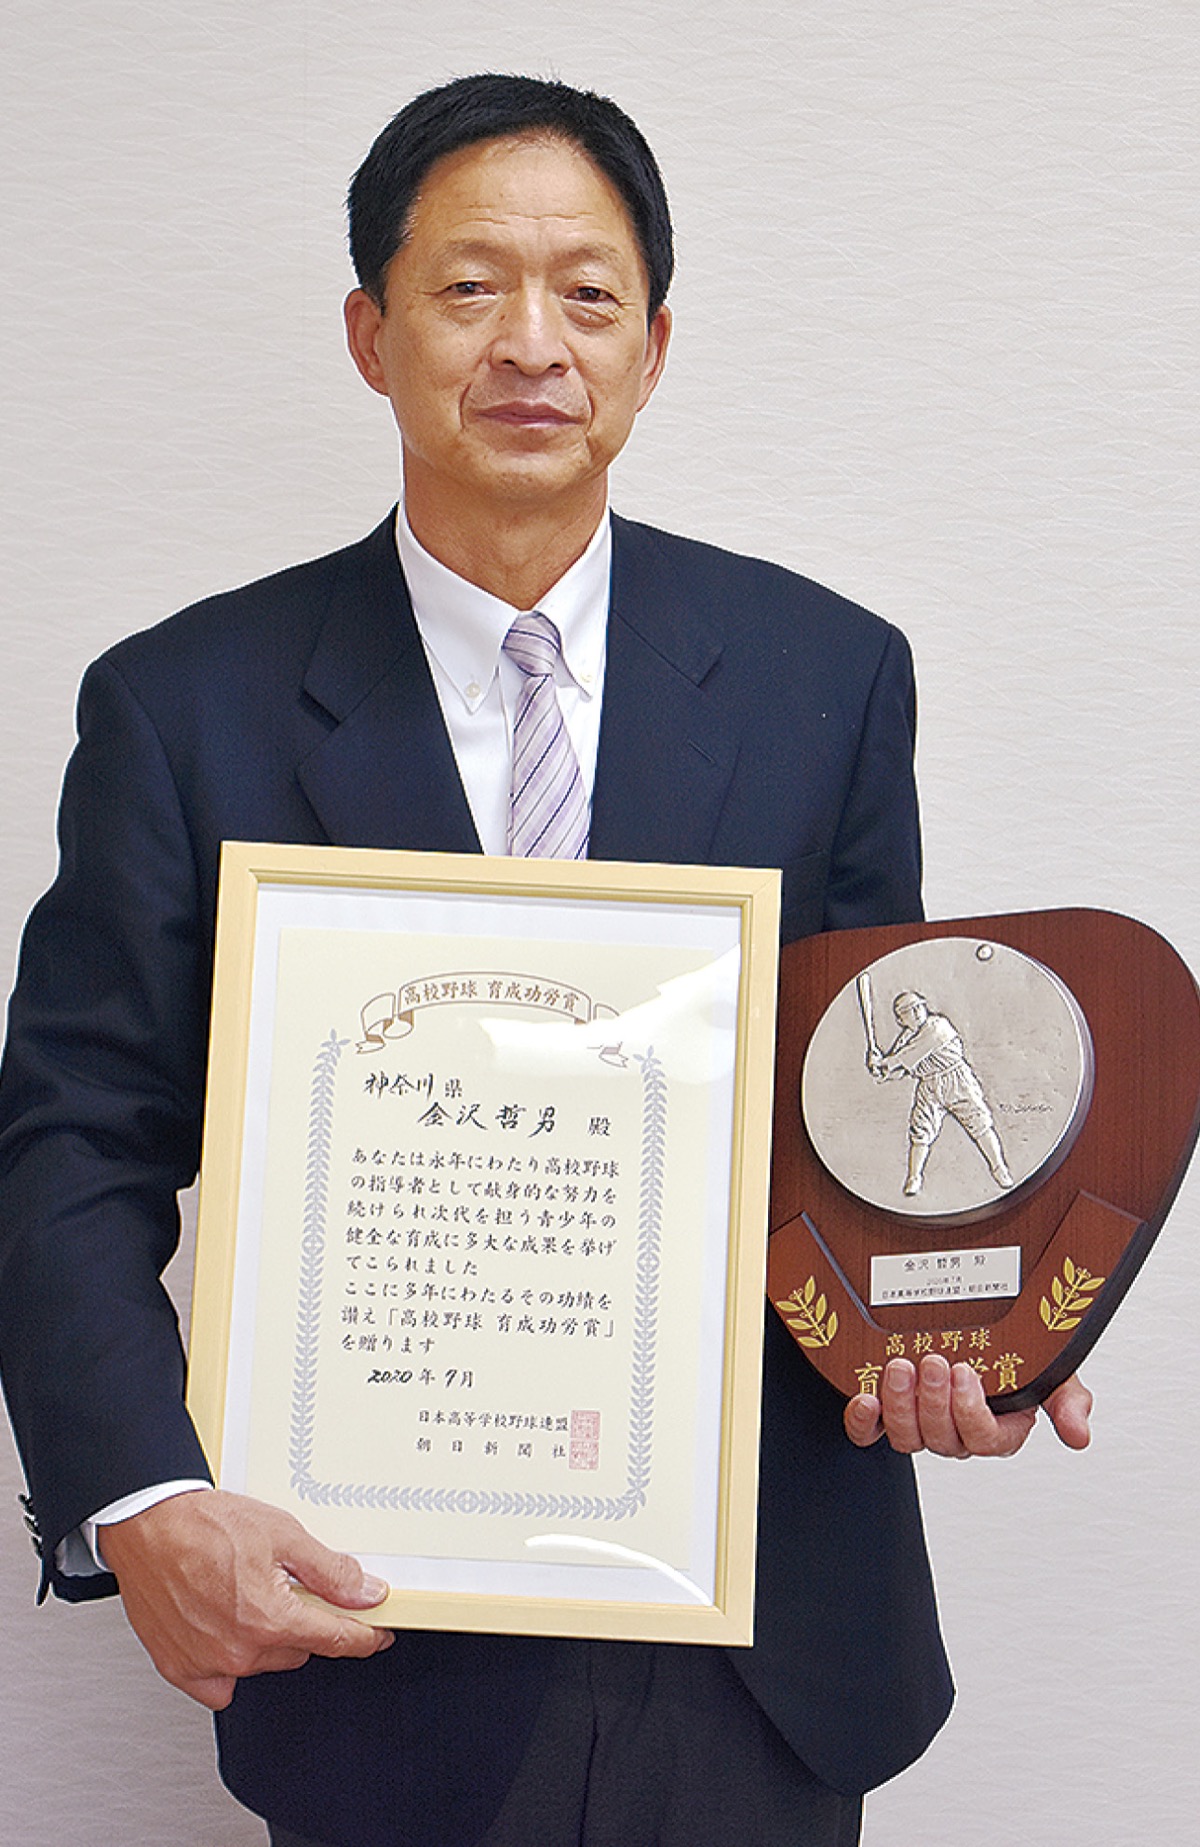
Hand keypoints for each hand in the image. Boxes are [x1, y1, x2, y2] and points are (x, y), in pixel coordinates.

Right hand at [100, 1489, 393, 1709]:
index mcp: (269, 1620)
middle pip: (298, 1650)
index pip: (334, 1641)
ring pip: (262, 1663)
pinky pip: (220, 1685)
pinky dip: (229, 1664)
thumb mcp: (283, 1534)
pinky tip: (226, 1631)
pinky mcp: (178, 1667)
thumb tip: (365, 1593)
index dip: (363, 1637)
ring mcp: (206, 1664)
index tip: (375, 1635)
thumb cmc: (203, 1524)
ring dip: (268, 1639)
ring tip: (248, 1594)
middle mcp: (238, 1651)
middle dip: (305, 1624)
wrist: (145, 1524)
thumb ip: (329, 1572)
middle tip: (291, 1588)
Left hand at [843, 1354, 1092, 1457]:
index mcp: (995, 1429)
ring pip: (907, 1438)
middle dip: (935, 1401)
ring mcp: (919, 1423)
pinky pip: (869, 1433)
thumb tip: (1079, 1437)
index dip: (971, 1412)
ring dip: (901, 1405)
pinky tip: (865, 1399)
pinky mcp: (885, 1413)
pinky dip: (864, 1421)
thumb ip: (1068, 1400)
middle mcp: (955, 1431)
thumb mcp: (1051, 1369)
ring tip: (900, 1367)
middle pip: (942, 1439)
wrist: (975, 1321)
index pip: (984, 1439)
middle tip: (933, 1361)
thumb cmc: (1014, 1352)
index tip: (966, 1371)